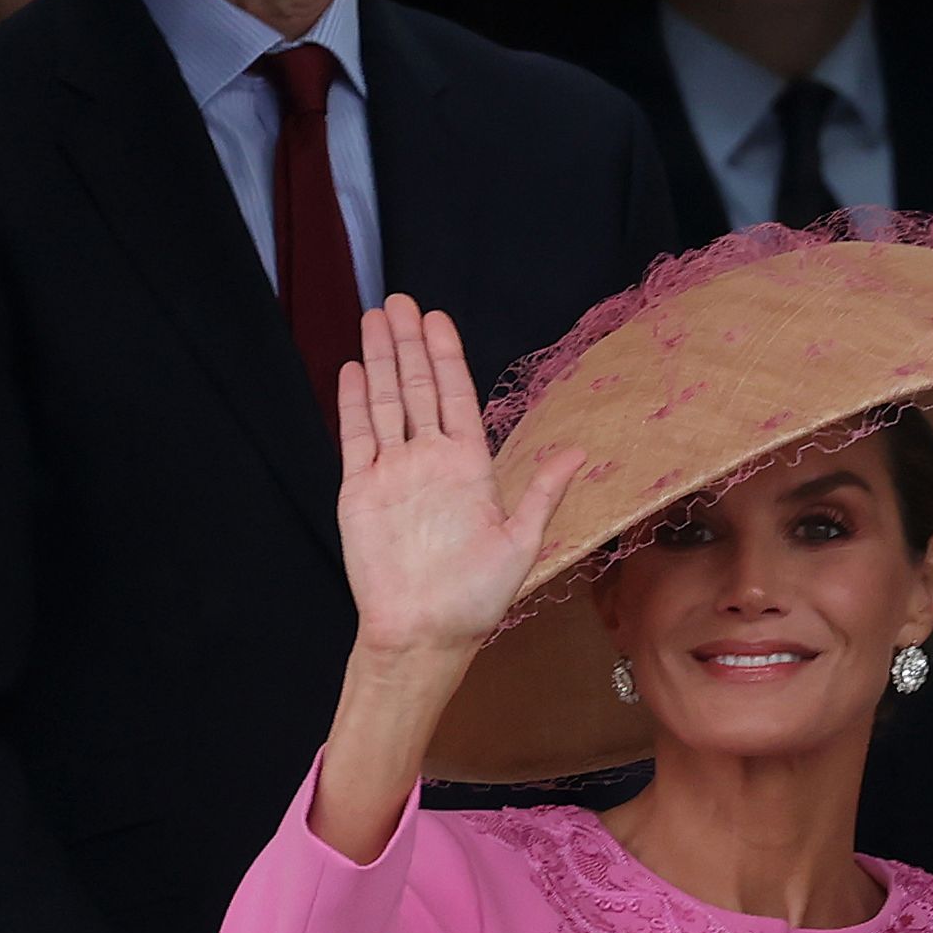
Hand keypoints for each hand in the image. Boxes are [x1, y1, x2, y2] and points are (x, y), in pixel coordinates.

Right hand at [334, 294, 584, 656]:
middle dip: (408, 345)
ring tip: (373, 318)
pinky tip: (352, 367)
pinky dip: (353, 402)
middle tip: (399, 300)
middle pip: (416, 389)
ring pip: (384, 403)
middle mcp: (429, 462)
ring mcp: (392, 472)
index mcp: (469, 469)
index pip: (455, 399)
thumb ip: (542, 493)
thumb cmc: (475, 598)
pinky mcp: (360, 490)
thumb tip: (581, 453)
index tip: (438, 320)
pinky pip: (355, 436)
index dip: (446, 359)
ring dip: (379, 360)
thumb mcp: (520, 542)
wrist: (423, 631)